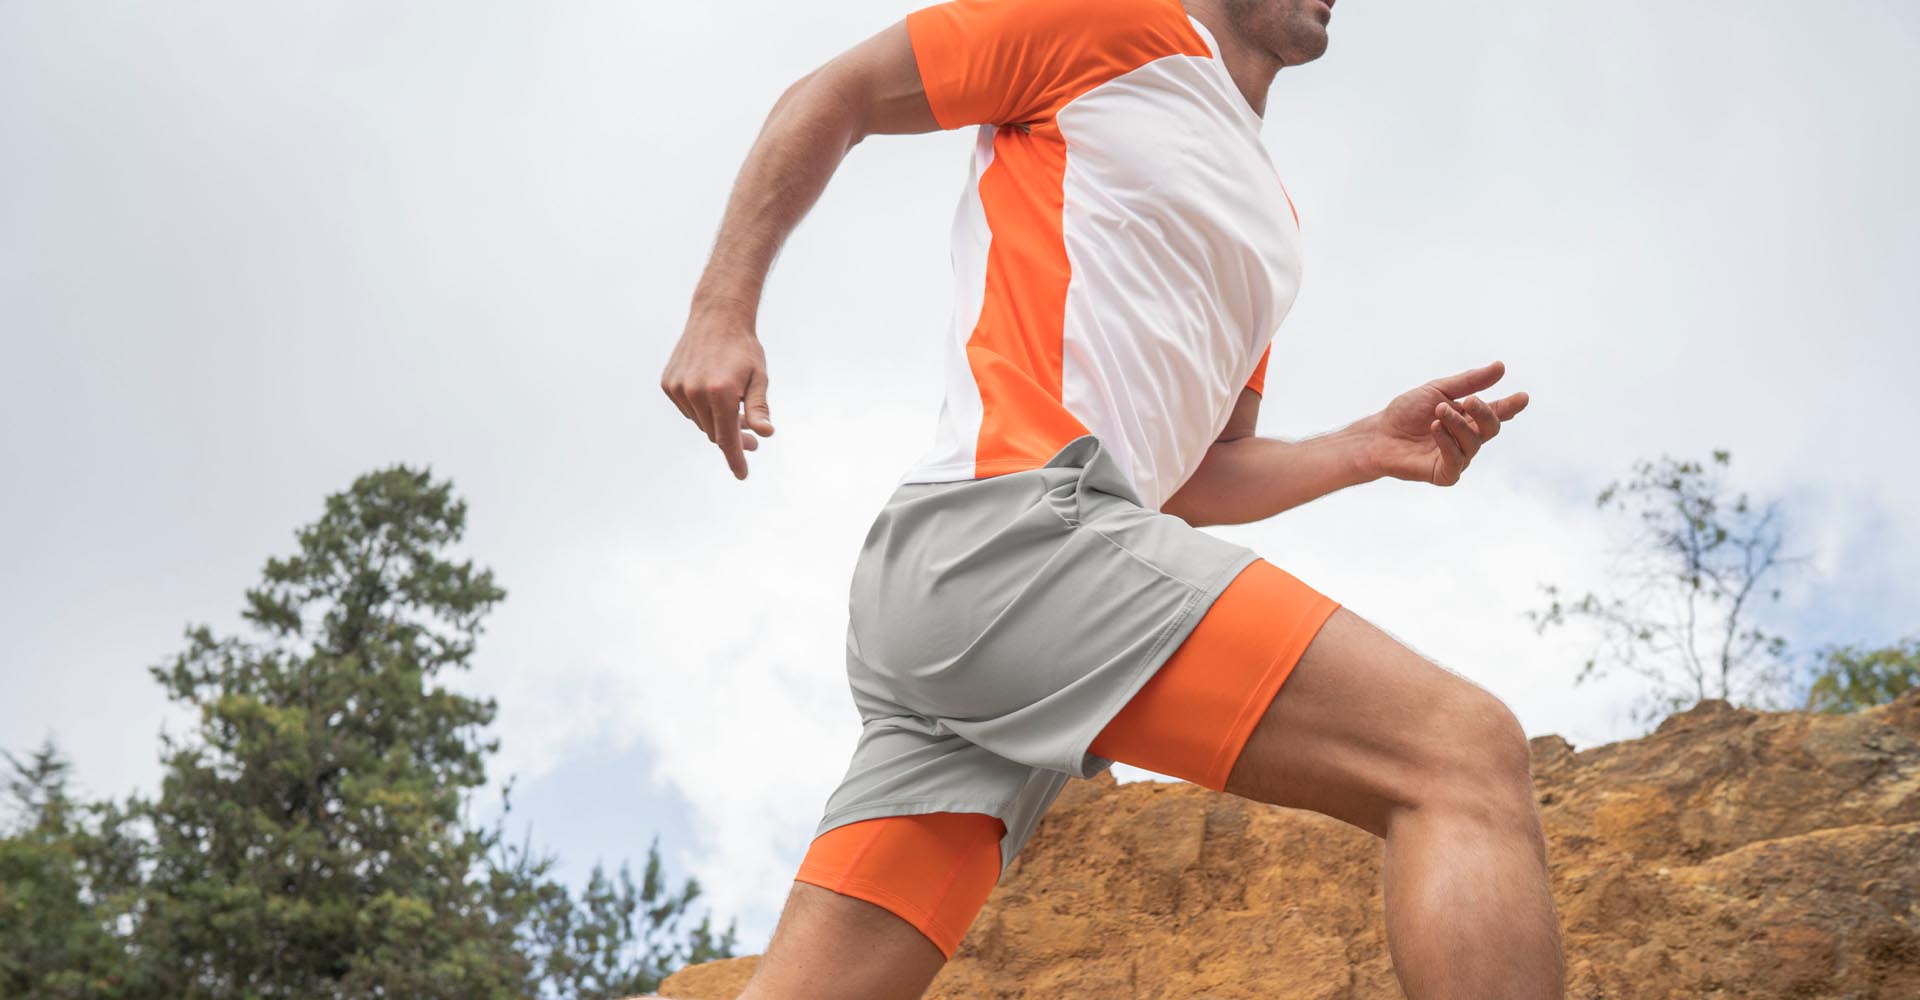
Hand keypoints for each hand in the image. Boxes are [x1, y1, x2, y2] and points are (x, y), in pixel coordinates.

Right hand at [661, 304, 775, 479]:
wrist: (716, 317)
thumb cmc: (743, 348)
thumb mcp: (759, 377)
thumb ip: (758, 408)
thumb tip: (765, 434)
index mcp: (720, 392)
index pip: (727, 438)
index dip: (735, 459)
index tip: (742, 474)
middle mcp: (694, 392)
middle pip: (714, 433)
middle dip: (733, 438)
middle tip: (752, 438)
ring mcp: (678, 388)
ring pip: (700, 423)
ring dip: (717, 422)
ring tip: (733, 407)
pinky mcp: (668, 384)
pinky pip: (687, 409)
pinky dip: (701, 409)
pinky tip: (712, 392)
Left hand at [1365, 360, 1528, 485]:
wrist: (1379, 434)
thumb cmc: (1407, 412)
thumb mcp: (1438, 390)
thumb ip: (1469, 382)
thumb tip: (1501, 367)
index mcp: (1468, 418)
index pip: (1496, 413)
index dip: (1510, 406)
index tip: (1523, 397)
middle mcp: (1467, 439)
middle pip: (1491, 428)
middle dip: (1484, 413)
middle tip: (1470, 400)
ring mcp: (1458, 457)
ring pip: (1473, 443)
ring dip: (1457, 424)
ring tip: (1439, 411)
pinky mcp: (1445, 474)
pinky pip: (1457, 461)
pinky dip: (1448, 442)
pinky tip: (1435, 429)